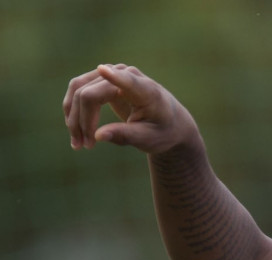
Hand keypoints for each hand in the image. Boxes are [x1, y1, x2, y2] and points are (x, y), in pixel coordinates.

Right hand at [63, 64, 198, 154]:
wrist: (168, 122)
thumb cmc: (161, 131)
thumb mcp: (148, 139)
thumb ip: (125, 136)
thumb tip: (97, 136)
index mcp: (146, 90)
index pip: (127, 81)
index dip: (114, 77)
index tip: (103, 70)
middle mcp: (127, 74)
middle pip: (90, 93)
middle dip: (82, 121)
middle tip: (85, 147)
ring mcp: (112, 71)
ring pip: (78, 89)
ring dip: (73, 117)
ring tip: (78, 144)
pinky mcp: (101, 77)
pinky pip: (78, 89)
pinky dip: (73, 110)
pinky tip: (77, 131)